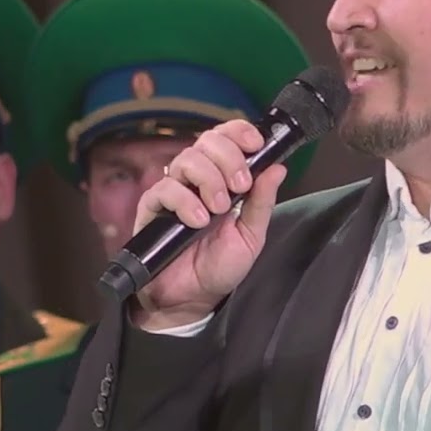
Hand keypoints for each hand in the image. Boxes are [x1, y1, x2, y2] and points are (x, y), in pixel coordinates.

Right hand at [130, 119, 287, 330]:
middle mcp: (197, 179)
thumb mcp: (251, 235)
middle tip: (240, 186)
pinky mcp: (152, 208)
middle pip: (207, 141)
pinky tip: (198, 221)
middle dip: (229, 158)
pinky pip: (165, 188)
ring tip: (219, 209)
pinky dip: (185, 201)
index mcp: (223, 178)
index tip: (255, 144)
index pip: (226, 138)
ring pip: (187, 160)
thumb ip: (262, 202)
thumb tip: (278, 168)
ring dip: (209, 179)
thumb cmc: (220, 266)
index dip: (239, 132)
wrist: (193, 298)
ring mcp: (174, 191)